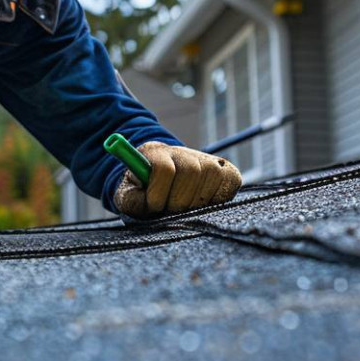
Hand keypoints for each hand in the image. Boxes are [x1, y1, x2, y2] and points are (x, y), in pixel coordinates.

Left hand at [113, 141, 241, 219]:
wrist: (162, 189)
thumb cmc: (144, 196)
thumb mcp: (129, 198)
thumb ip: (134, 201)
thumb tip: (150, 204)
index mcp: (153, 153)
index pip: (164, 169)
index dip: (159, 192)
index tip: (155, 205)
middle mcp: (180, 151)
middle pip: (191, 171)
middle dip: (180, 199)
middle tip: (172, 209)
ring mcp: (204, 158)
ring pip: (212, 173)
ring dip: (199, 199)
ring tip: (186, 205)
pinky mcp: (225, 169)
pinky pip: (230, 181)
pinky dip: (219, 197)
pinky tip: (203, 202)